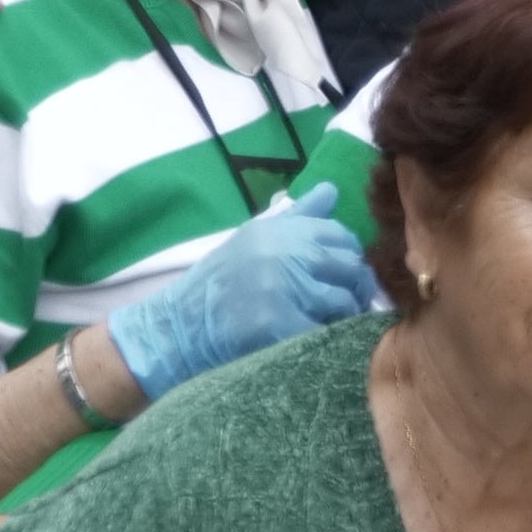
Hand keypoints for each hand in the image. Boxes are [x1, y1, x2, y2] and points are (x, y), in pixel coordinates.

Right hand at [103, 183, 380, 405]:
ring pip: (343, 301)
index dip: (350, 257)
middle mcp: (280, 253)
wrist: (177, 327)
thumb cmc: (219, 284)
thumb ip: (297, 218)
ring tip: (331, 323)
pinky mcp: (277, 324)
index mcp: (276, 230)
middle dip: (355, 287)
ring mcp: (280, 288)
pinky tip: (315, 341)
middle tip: (348, 304)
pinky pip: (325, 331)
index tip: (344, 276)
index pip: (340, 235)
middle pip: (349, 266)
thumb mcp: (253, 239)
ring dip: (344, 316)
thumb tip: (332, 190)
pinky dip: (327, 339)